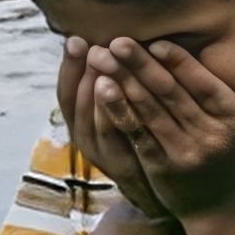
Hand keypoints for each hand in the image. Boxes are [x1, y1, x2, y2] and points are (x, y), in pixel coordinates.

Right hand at [59, 35, 170, 219]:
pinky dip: (125, 123)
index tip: (75, 40)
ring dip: (101, 99)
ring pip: (97, 128)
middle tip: (95, 49)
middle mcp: (91, 145)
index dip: (68, 69)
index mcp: (84, 128)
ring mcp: (109, 161)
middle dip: (85, 77)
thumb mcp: (123, 113)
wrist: (168, 195)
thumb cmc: (145, 142)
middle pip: (77, 110)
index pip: (66, 97)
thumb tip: (103, 42)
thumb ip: (115, 85)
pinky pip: (125, 145)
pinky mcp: (133, 172)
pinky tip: (134, 99)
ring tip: (106, 71)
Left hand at [88, 39, 234, 221]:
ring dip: (122, 81)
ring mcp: (183, 154)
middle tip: (117, 40)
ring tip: (100, 57)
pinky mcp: (159, 167)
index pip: (206, 86)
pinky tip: (101, 90)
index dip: (181, 63)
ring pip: (149, 111)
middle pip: (171, 95)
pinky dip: (118, 110)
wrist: (222, 208)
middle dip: (141, 65)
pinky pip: (136, 134)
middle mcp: (211, 137)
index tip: (158, 42)